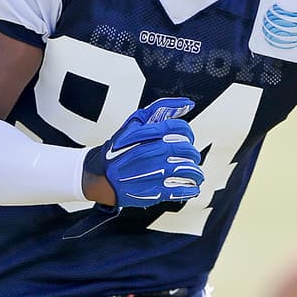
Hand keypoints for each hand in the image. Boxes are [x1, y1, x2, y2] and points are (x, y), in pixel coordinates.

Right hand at [83, 97, 204, 207]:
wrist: (99, 177)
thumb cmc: (118, 150)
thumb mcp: (134, 124)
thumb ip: (161, 110)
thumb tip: (187, 104)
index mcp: (145, 134)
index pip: (179, 128)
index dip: (188, 132)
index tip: (188, 138)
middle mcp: (149, 153)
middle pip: (185, 149)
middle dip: (192, 152)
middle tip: (192, 156)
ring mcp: (151, 173)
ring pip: (186, 170)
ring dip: (196, 172)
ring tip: (195, 173)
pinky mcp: (152, 192)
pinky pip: (179, 190)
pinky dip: (190, 188)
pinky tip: (191, 186)